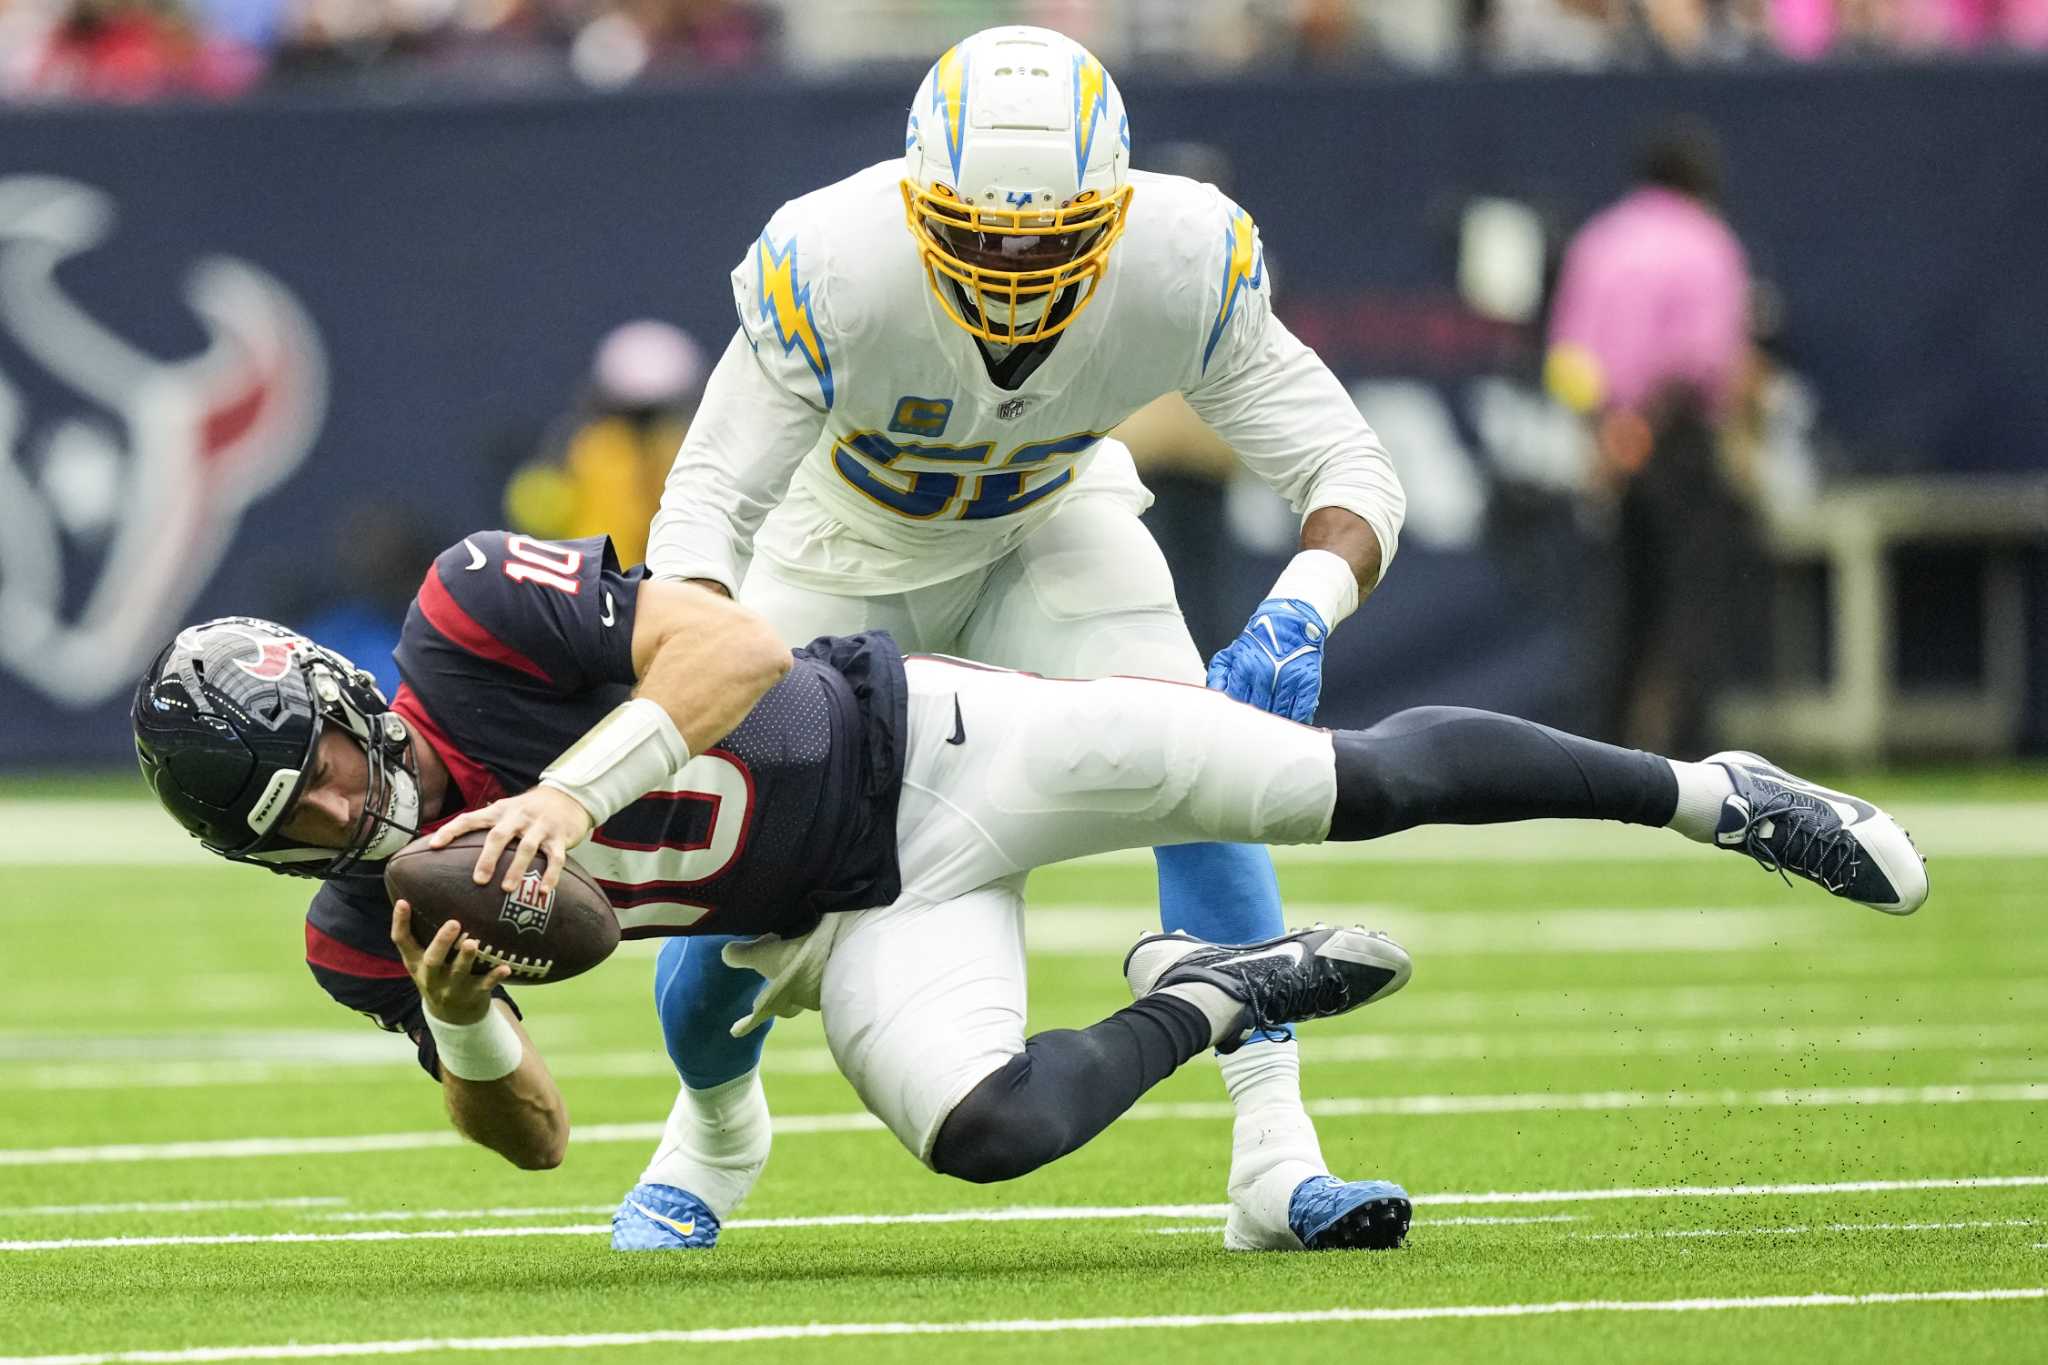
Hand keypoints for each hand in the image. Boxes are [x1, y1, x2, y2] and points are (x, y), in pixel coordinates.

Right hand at [391, 899, 508, 1024]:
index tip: (403, 901)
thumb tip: (426, 890)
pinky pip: (485, 985)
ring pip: (459, 973)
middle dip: (442, 943)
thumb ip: (424, 933)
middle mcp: (431, 976)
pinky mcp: (473, 995)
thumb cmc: (438, 974)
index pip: (402, 942)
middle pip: (432, 960)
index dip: (400, 922)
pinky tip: (506, 967)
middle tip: (454, 923)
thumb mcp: (422, 959)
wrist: (451, 1016)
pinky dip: (495, 977)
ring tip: (473, 942)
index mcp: (416, 963)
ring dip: (466, 958)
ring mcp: (452, 988)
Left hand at [426, 786, 594, 894]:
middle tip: (479, 880)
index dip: (450, 830)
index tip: (433, 846)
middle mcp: (518, 817)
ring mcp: (540, 826)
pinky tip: (543, 892)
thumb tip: (450, 846)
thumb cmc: (529, 810)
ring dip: (517, 869)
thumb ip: (485, 825)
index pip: (470, 818)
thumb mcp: (506, 810)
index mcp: (500, 811)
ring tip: (507, 889)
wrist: (568, 797)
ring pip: (527, 847)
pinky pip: (556, 858)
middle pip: (499, 835)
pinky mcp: (560, 837)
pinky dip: (550, 875)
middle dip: (488, 858)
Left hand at [1206, 597, 1329, 722]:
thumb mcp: (1232, 653)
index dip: (1235, 716)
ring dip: (1274, 724)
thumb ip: (1218, 675)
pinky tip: (1289, 723)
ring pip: (1278, 714)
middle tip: (1252, 731)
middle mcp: (1266, 674)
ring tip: (1270, 729)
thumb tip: (1212, 696)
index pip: (1235, 702)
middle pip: (1257, 711)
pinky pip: (1300, 711)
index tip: (1235, 724)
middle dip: (1254, 722)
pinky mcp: (1308, 682)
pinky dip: (1295, 721)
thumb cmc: (1260, 640)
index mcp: (1244, 667)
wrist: (1292, 620)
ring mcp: (1288, 678)